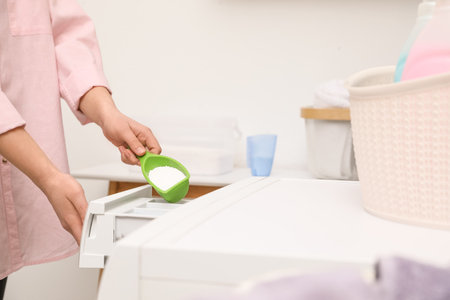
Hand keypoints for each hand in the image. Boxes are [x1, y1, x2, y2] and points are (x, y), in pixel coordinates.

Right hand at [0, 127, 87, 244]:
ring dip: (88, 231)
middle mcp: (67, 223)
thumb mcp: (77, 195)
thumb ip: (84, 210)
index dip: (89, 246)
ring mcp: (66, 220)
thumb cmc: (62, 186)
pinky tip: (89, 221)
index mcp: (70, 220)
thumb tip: (90, 221)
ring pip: (79, 231)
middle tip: (102, 239)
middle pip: (80, 237)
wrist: (50, 181)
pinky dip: (84, 225)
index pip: (80, 239)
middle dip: (91, 239)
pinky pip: (77, 225)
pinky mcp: (67, 217)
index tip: (97, 248)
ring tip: (98, 230)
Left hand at [79, 87, 161, 164]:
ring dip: (130, 158)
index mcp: (146, 134)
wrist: (107, 120)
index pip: (156, 149)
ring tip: (123, 150)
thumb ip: (134, 143)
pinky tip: (121, 149)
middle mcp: (144, 141)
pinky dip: (126, 157)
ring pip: (139, 159)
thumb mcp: (124, 132)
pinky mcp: (131, 149)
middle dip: (137, 158)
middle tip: (128, 153)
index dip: (151, 157)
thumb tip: (142, 153)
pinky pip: (132, 159)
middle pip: (148, 157)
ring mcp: (137, 146)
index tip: (141, 159)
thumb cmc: (116, 121)